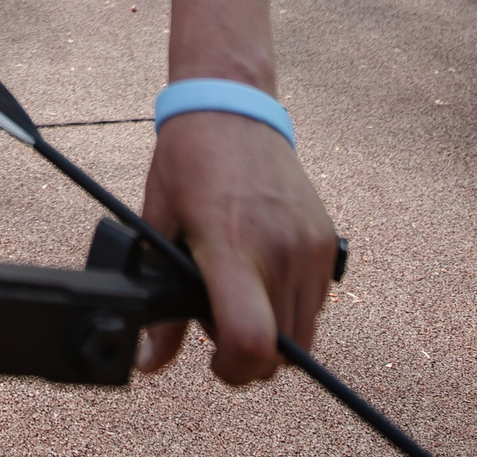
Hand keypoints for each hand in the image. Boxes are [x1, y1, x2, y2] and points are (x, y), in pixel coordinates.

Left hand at [135, 110, 336, 382]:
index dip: (233, 370)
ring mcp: (310, 248)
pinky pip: (317, 303)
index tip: (215, 359)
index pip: (252, 343)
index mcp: (232, 249)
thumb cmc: (189, 162)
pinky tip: (262, 277)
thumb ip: (159, 304)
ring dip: (275, 334)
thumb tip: (149, 362)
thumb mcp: (160, 227)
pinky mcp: (327, 241)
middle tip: (220, 323)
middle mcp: (280, 252)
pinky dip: (292, 307)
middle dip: (251, 356)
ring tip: (240, 296)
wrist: (232, 107)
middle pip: (282, 354)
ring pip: (305, 334)